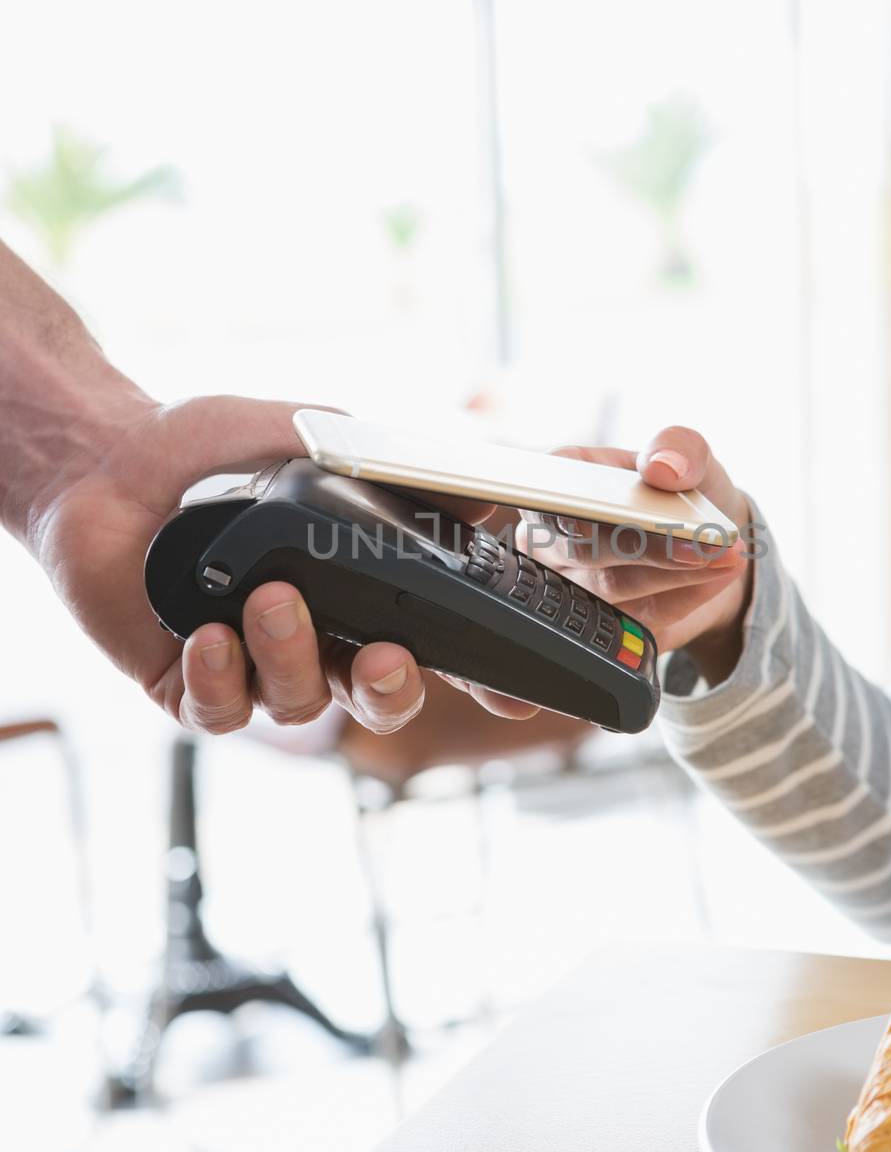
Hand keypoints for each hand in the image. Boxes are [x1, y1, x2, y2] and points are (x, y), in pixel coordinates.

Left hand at [29, 393, 534, 734]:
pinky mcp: (189, 684)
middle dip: (393, 688)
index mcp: (363, 589)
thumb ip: (396, 468)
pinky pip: (220, 712)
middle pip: (381, 697)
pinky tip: (212, 636)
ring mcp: (254, 667)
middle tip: (386, 655)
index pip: (438, 643)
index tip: (520, 693)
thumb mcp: (317, 438)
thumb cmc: (215, 446)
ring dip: (294, 656)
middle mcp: (320, 638)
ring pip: (302, 703)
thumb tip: (487, 496)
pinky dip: (223, 680)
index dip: (485, 678)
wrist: (108, 455)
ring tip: (269, 599)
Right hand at [518, 425, 754, 684]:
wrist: (709, 544)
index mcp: (564, 484)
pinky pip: (640, 618)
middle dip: (645, 547)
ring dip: (675, 574)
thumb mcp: (690, 455)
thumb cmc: (682, 491)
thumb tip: (661, 466)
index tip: (592, 521)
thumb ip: (678, 447)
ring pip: (613, 587)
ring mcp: (576, 585)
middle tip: (701, 543)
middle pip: (581, 549)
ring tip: (726, 555)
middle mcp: (558, 538)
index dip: (561, 510)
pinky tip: (717, 574)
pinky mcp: (607, 622)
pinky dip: (686, 596)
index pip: (545, 494)